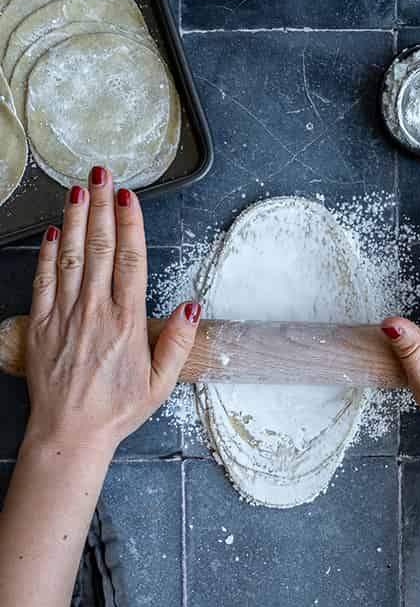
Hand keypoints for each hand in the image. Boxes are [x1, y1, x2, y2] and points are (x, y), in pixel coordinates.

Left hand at [22, 167, 198, 463]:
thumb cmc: (116, 411)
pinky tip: (54, 232)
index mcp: (128, 324)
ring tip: (78, 189)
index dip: (129, 223)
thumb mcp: (160, 385)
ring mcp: (65, 314)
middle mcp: (95, 312)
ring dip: (75, 219)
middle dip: (101, 206)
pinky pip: (44, 279)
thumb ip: (176, 342)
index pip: (130, 261)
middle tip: (101, 174)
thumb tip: (191, 306)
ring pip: (71, 255)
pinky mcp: (41, 323)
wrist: (70, 432)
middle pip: (100, 247)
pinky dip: (48, 252)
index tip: (128, 196)